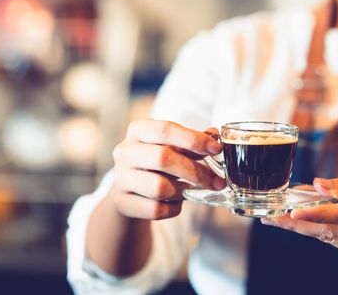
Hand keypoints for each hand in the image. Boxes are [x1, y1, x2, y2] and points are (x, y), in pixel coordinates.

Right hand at [110, 120, 224, 219]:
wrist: (130, 188)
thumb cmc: (157, 162)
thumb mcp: (173, 145)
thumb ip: (193, 140)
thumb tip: (214, 136)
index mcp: (138, 130)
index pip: (166, 129)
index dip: (194, 139)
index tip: (216, 149)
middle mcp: (125, 151)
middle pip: (163, 158)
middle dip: (196, 171)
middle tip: (217, 181)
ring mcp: (120, 178)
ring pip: (160, 187)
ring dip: (183, 191)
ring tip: (190, 189)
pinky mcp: (122, 202)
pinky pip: (156, 209)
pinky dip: (173, 208)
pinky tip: (176, 202)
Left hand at [262, 169, 337, 265]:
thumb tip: (319, 185)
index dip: (319, 213)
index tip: (293, 211)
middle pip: (333, 233)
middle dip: (298, 223)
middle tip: (269, 215)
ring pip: (331, 238)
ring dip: (303, 225)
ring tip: (276, 213)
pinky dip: (319, 226)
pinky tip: (299, 216)